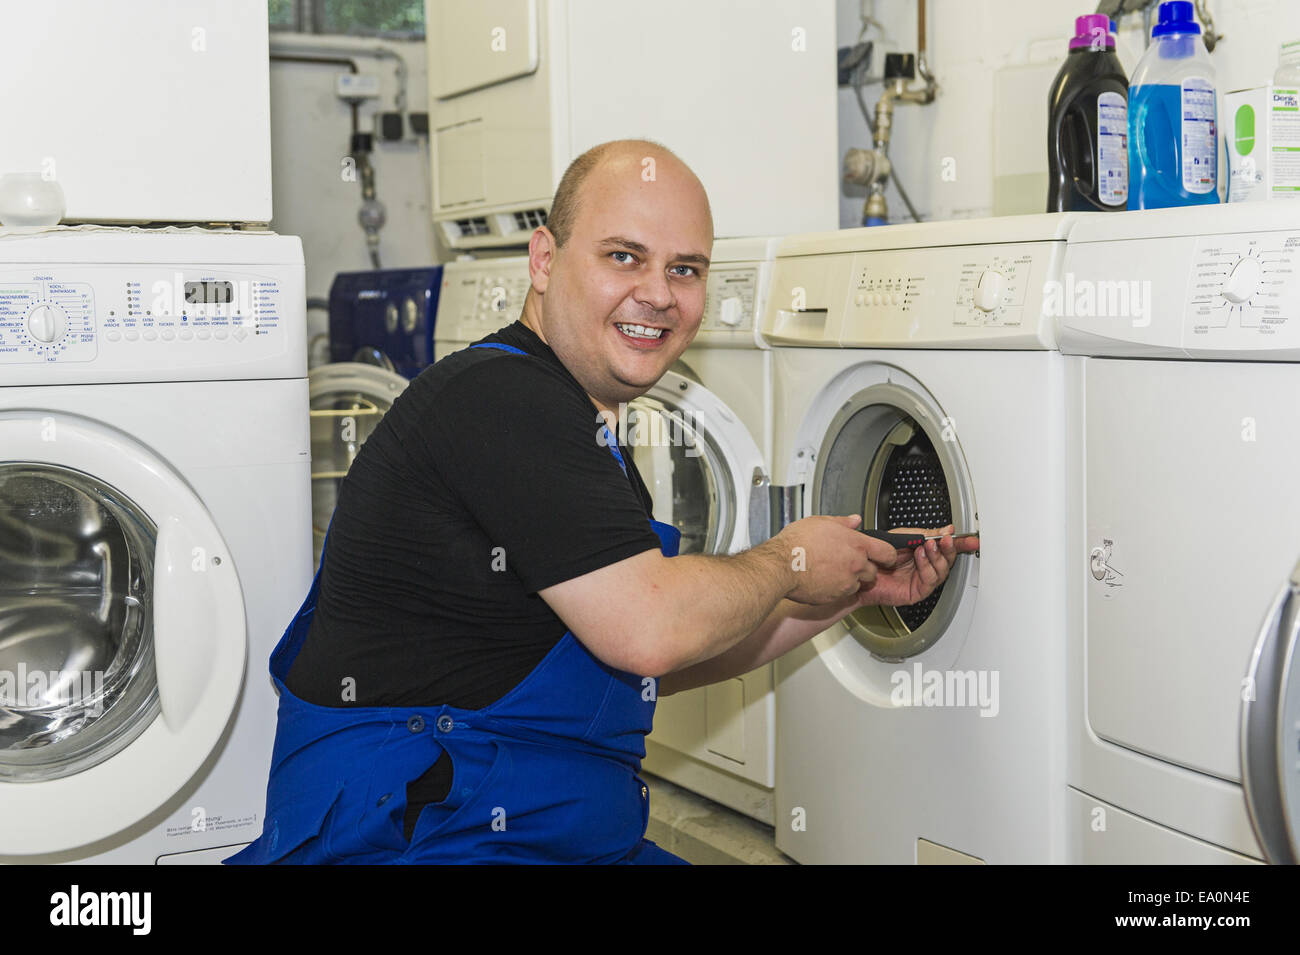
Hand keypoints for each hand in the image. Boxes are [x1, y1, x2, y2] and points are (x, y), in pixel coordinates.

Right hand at [774, 514, 899, 604]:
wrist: (781, 566)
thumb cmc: (797, 544)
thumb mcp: (820, 522)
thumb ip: (843, 522)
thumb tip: (855, 520)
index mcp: (856, 544)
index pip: (887, 552)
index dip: (887, 555)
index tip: (884, 556)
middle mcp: (855, 565)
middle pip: (873, 571)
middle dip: (865, 568)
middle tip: (850, 562)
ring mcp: (846, 582)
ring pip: (858, 583)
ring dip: (851, 579)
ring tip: (833, 570)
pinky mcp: (835, 596)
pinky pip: (843, 594)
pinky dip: (837, 588)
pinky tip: (824, 579)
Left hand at [851, 525, 978, 608]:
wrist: (860, 569)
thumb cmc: (878, 555)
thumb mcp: (904, 537)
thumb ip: (926, 534)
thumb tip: (947, 529)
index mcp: (925, 552)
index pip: (947, 548)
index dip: (961, 544)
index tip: (971, 539)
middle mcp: (926, 567)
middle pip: (948, 560)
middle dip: (950, 549)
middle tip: (946, 540)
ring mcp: (922, 580)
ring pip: (942, 571)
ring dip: (936, 557)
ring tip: (927, 546)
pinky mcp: (917, 592)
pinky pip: (930, 581)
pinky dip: (927, 567)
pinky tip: (919, 557)